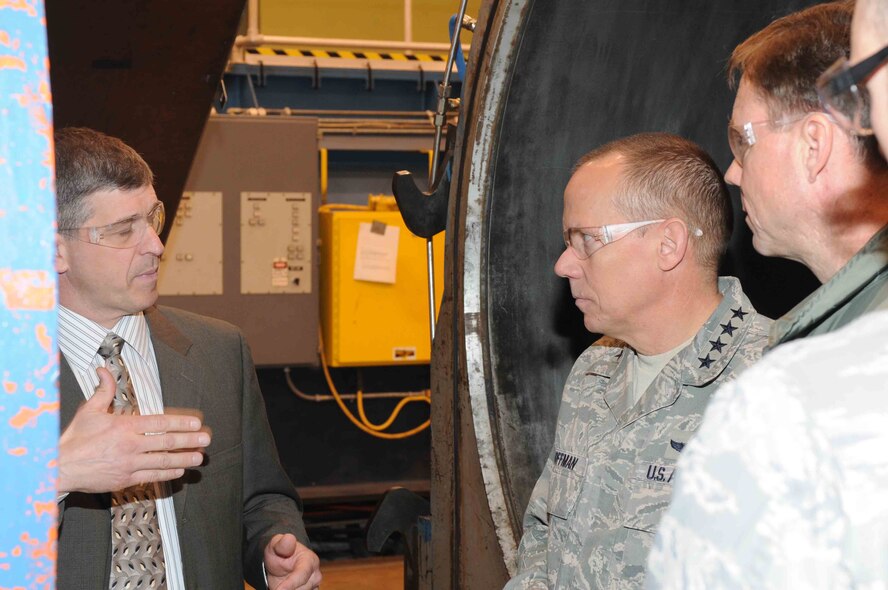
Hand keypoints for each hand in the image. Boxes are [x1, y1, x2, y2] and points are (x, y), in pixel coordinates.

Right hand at [58, 366, 210, 492]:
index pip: (159, 423)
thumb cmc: (75, 439)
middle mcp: (130, 446)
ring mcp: (129, 464)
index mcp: (124, 427)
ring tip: (199, 457)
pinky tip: (179, 470)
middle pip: (166, 442)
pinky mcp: (125, 480)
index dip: (180, 423)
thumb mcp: (89, 410)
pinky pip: (152, 476)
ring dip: (184, 459)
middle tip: (206, 439)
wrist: (60, 468)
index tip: (196, 423)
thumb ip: (104, 390)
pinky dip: (167, 473)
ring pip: (163, 462)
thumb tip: (104, 370)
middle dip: (189, 441)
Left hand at [264, 534, 320, 589]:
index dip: (289, 584)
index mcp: (310, 560)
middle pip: (301, 589)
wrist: (281, 561)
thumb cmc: (279, 551)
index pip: (301, 575)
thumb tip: (289, 538)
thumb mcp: (276, 544)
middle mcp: (315, 575)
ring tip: (277, 586)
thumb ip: (282, 543)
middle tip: (274, 587)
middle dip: (286, 589)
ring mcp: (313, 587)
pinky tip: (281, 588)